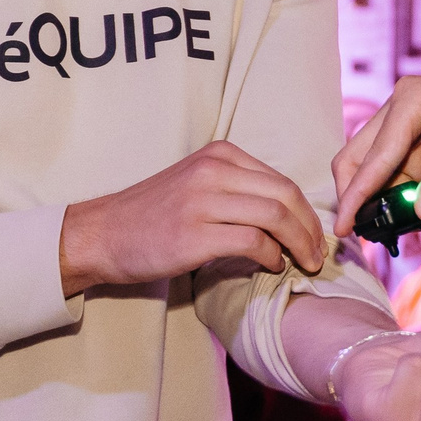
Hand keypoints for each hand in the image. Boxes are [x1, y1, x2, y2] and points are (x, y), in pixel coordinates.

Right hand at [60, 142, 328, 294]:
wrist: (102, 233)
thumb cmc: (153, 215)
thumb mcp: (197, 184)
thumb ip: (237, 189)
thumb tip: (288, 216)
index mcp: (219, 155)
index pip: (282, 180)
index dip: (307, 211)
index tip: (315, 235)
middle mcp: (213, 170)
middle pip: (285, 195)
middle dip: (310, 229)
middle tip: (318, 254)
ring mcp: (203, 200)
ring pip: (275, 216)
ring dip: (299, 244)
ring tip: (305, 263)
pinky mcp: (195, 234)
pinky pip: (253, 242)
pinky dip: (271, 256)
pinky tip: (272, 266)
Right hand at [332, 71, 420, 233]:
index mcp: (410, 100)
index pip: (374, 154)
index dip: (357, 194)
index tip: (343, 227)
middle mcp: (400, 110)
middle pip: (359, 157)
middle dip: (354, 196)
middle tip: (355, 234)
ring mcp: (408, 129)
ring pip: (375, 169)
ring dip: (373, 200)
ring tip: (377, 235)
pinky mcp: (419, 146)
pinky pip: (396, 176)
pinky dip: (394, 199)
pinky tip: (399, 223)